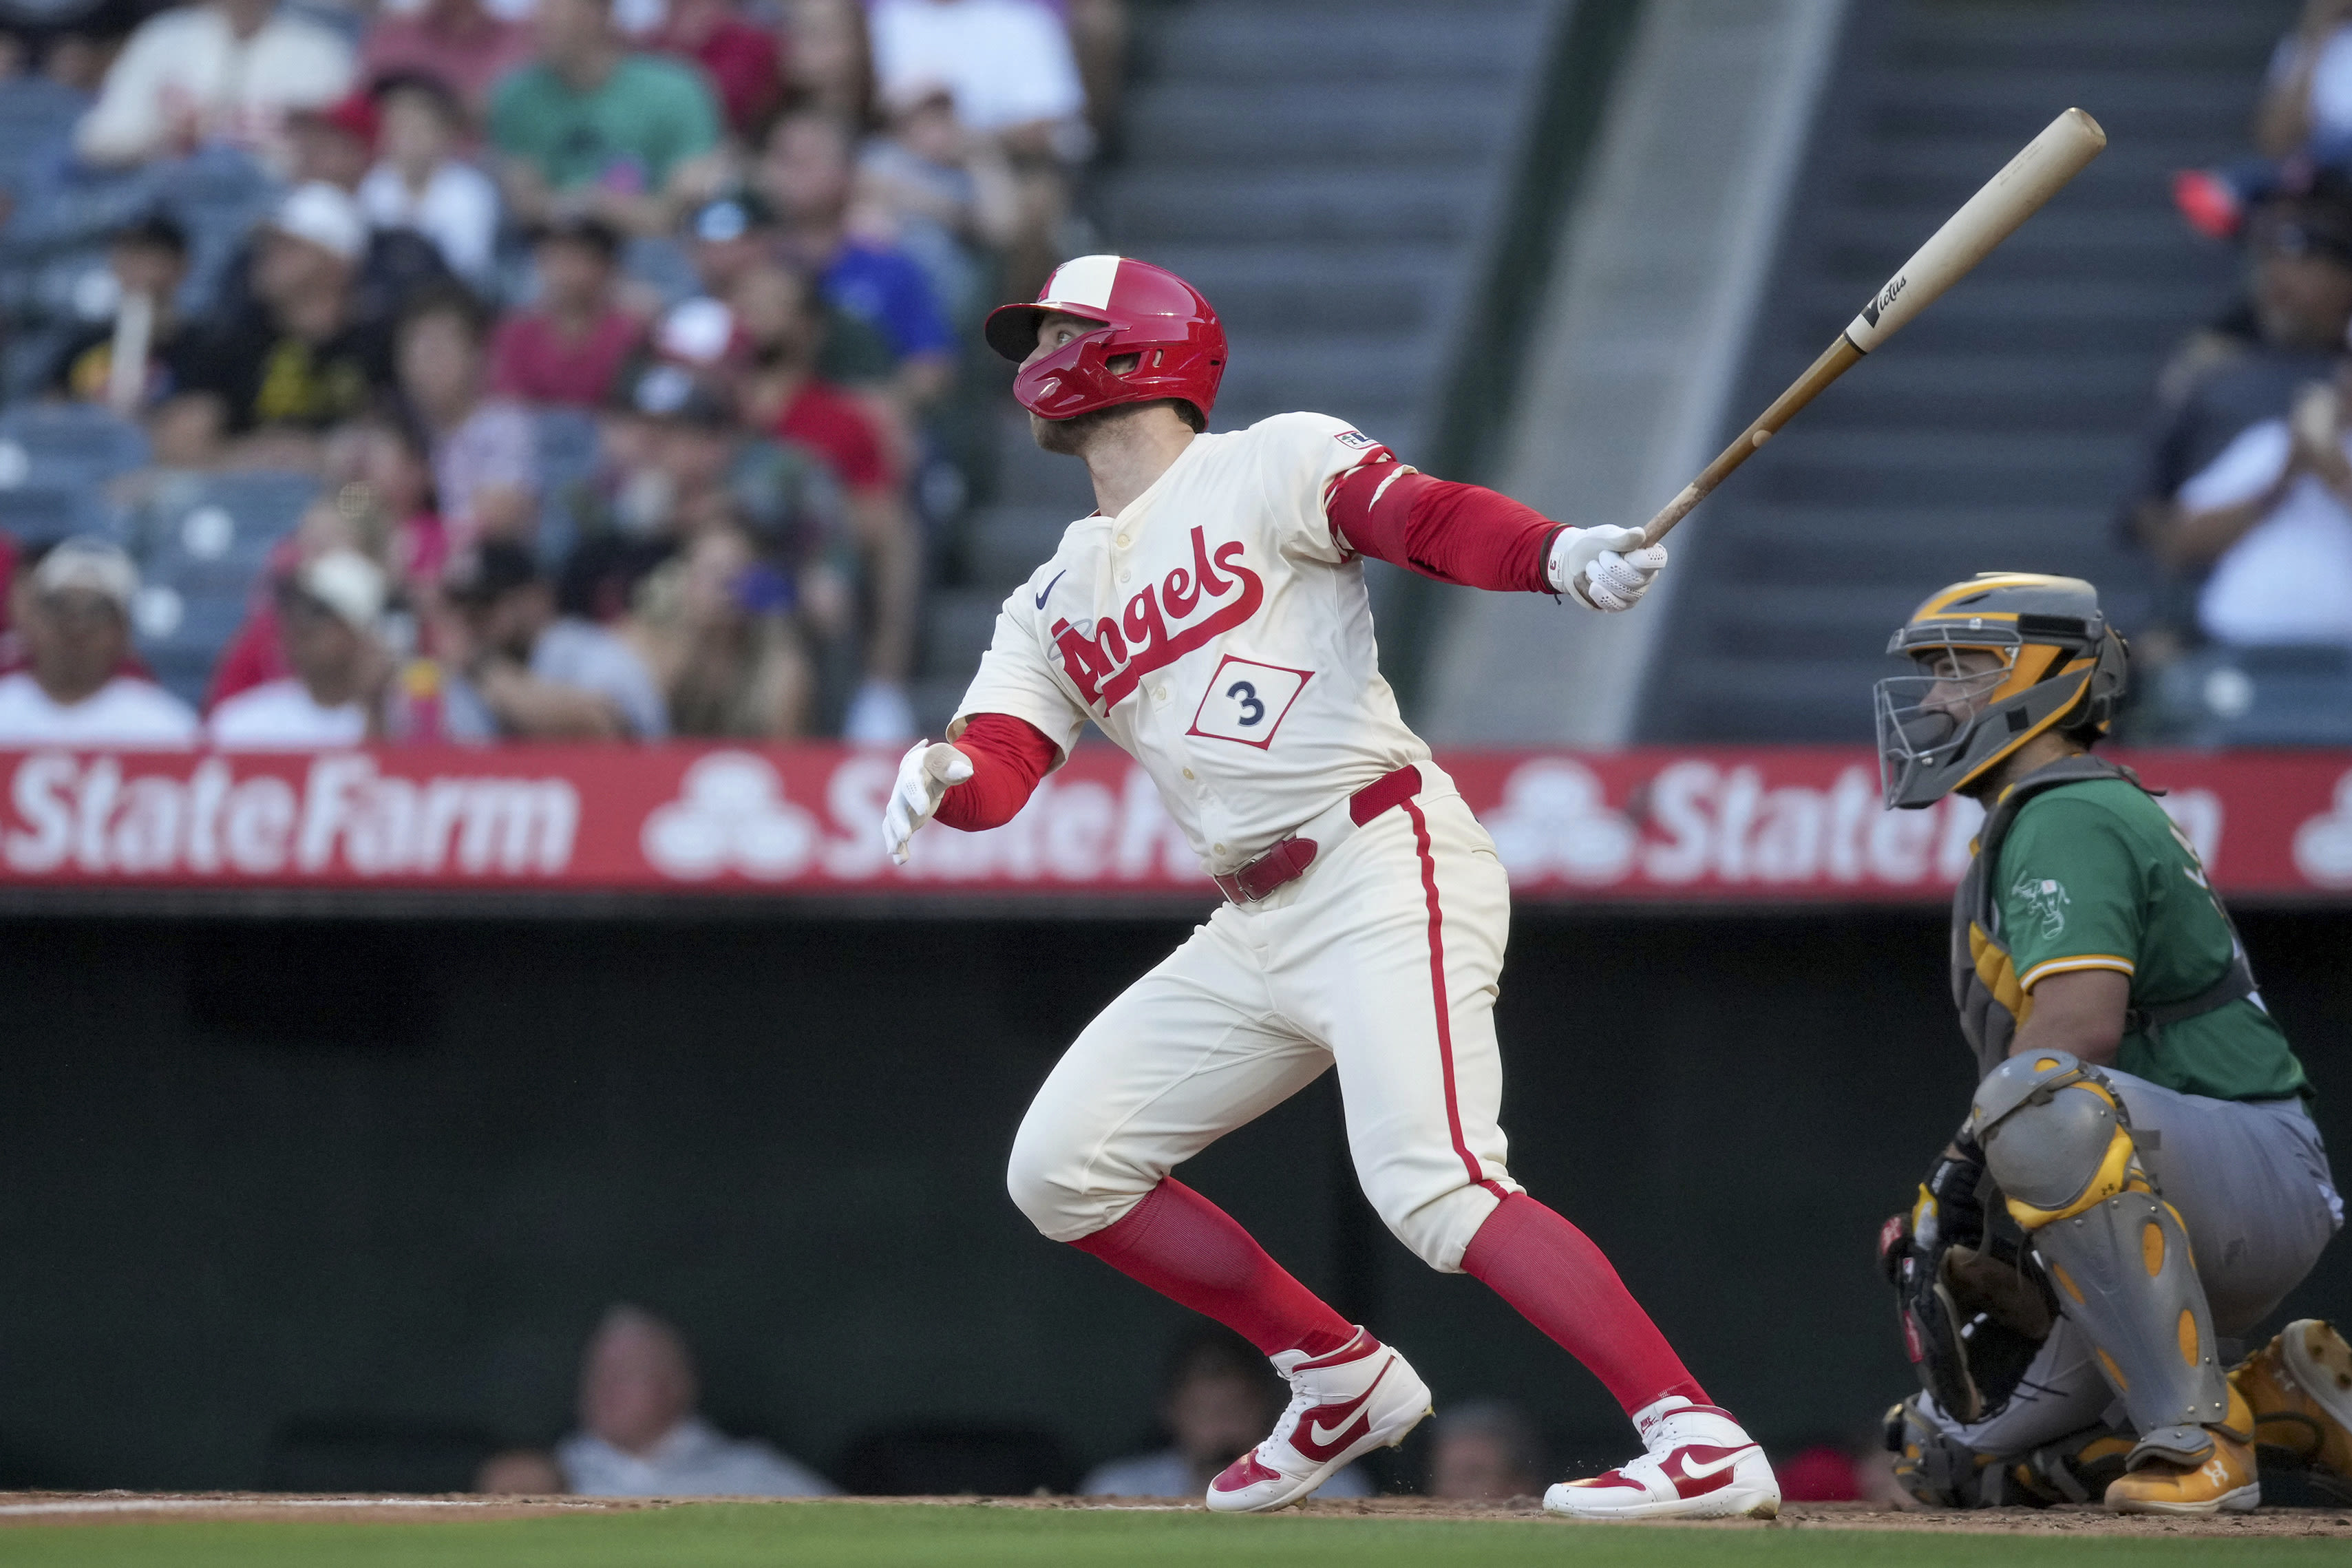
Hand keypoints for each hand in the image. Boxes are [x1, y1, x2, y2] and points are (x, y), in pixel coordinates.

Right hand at [881, 740, 973, 865]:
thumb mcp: (952, 760)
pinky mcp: (902, 817)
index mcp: (914, 770)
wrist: (932, 768)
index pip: (912, 783)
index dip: (916, 796)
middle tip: (906, 836)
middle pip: (895, 805)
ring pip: (891, 821)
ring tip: (896, 852)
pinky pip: (895, 832)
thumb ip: (956, 767)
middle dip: (900, 821)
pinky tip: (901, 860)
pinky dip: (898, 846)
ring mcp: (900, 803)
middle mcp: (902, 788)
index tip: (924, 811)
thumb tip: (966, 772)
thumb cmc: (944, 763)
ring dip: (893, 837)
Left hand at [1548, 525, 1668, 611]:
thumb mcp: (1605, 536)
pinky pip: (1611, 604)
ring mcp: (1634, 593)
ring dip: (1600, 578)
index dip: (1642, 560)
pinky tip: (1591, 584)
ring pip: (1622, 593)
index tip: (1625, 554)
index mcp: (1648, 554)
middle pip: (1636, 579)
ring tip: (1591, 568)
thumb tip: (1640, 534)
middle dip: (1611, 567)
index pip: (1658, 560)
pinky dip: (1595, 592)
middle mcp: (1646, 576)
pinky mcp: (1619, 606)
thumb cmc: (1594, 544)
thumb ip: (1622, 538)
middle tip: (1600, 557)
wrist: (1573, 560)